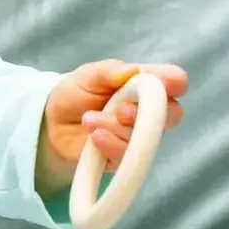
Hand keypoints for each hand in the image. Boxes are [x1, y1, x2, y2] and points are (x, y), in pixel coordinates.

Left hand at [41, 60, 188, 185]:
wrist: (52, 123)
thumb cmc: (77, 93)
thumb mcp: (88, 76)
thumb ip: (109, 72)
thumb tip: (132, 71)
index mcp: (146, 86)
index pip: (175, 81)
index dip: (174, 82)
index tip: (163, 83)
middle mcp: (149, 112)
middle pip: (172, 114)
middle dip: (147, 112)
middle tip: (121, 110)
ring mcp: (139, 136)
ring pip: (146, 137)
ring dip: (115, 127)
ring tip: (89, 118)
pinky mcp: (123, 158)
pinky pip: (128, 156)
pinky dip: (110, 144)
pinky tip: (94, 137)